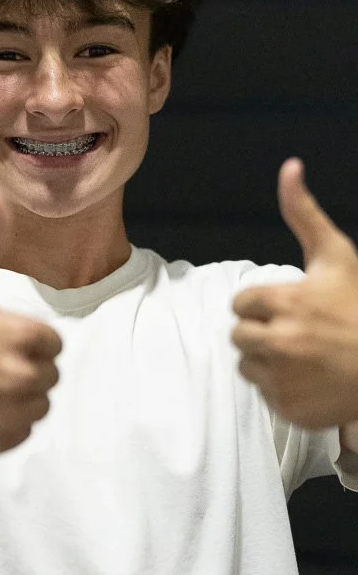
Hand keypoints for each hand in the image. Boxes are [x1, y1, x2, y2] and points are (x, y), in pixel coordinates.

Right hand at [0, 185, 62, 454]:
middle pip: (47, 375)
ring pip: (37, 406)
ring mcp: (9, 415)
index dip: (26, 338)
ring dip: (17, 397)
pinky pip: (21, 433)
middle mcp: (21, 379)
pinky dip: (3, 424)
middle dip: (23, 366)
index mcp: (22, 338)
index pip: (52, 343)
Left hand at [231, 158, 357, 428]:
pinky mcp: (287, 407)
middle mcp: (279, 340)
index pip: (241, 303)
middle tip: (297, 332)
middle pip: (238, 335)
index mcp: (284, 302)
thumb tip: (289, 167)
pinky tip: (308, 378)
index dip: (263, 304)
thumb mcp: (336, 255)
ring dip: (267, 360)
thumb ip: (304, 213)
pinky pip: (264, 394)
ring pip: (247, 365)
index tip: (290, 307)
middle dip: (261, 331)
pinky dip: (281, 388)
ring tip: (302, 355)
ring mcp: (282, 377)